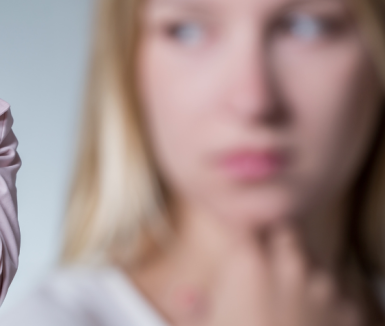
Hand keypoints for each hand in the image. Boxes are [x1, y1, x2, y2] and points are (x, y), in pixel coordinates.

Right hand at [185, 225, 362, 325]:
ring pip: (313, 264)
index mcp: (248, 262)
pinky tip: (305, 323)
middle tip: (259, 263)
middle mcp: (290, 265)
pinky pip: (337, 296)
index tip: (234, 234)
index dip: (240, 226)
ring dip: (300, 274)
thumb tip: (185, 295)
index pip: (246, 219)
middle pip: (285, 233)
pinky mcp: (349, 312)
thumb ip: (191, 307)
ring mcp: (325, 288)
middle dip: (273, 241)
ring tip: (282, 301)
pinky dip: (324, 304)